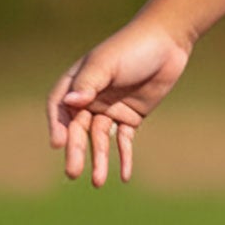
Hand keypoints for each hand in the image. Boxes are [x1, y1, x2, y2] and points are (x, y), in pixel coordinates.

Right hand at [45, 18, 192, 186]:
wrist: (168, 43)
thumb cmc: (132, 48)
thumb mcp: (108, 63)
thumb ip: (89, 83)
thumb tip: (70, 103)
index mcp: (77, 82)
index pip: (59, 108)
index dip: (57, 125)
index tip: (58, 143)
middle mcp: (90, 98)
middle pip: (78, 128)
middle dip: (76, 150)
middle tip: (73, 172)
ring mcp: (110, 108)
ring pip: (100, 139)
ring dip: (99, 159)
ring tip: (98, 182)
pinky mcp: (131, 116)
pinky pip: (124, 140)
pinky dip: (123, 157)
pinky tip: (124, 175)